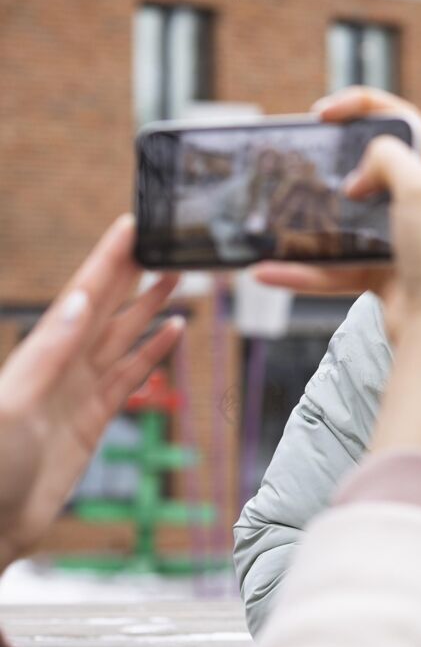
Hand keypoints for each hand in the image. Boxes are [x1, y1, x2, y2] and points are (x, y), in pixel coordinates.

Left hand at [0, 216, 181, 568]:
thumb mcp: (13, 406)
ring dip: (149, 306)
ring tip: (178, 278)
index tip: (132, 227)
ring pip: (123, 336)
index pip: (82, 295)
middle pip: (107, 307)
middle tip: (167, 243)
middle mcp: (61, 365)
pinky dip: (152, 352)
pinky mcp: (95, 418)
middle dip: (135, 273)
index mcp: (41, 354)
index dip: (107, 260)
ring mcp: (79, 390)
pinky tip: (172, 333)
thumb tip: (77, 303)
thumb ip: (46, 355)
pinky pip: (130, 376)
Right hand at [254, 86, 420, 333]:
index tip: (323, 112)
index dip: (362, 106)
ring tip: (278, 209)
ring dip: (312, 218)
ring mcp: (406, 241)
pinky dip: (304, 271)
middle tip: (303, 155)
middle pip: (375, 167)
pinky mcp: (385, 275)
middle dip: (335, 160)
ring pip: (350, 219)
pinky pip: (337, 267)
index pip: (404, 121)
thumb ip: (386, 156)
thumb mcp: (420, 185)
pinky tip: (269, 270)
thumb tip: (358, 176)